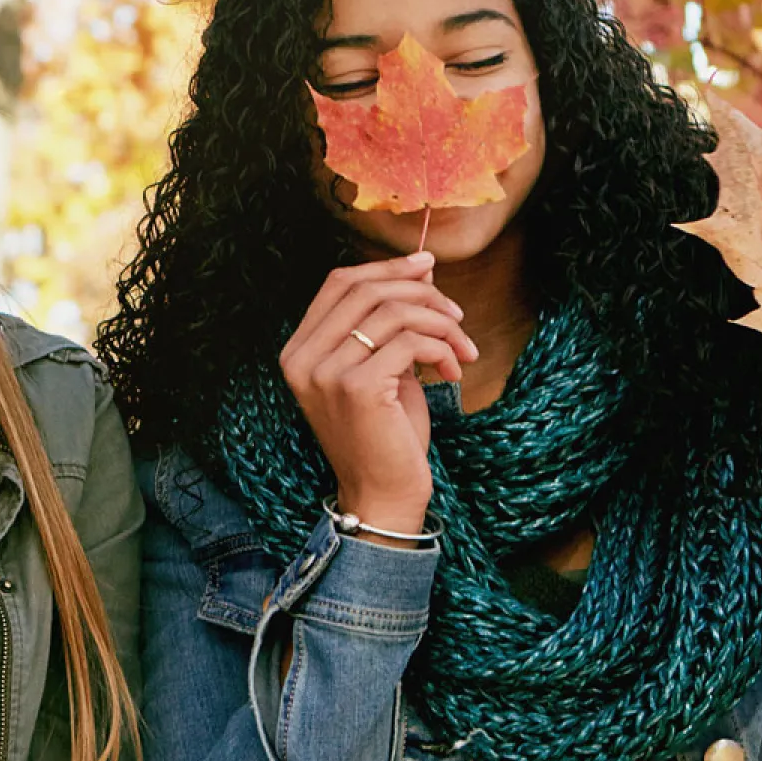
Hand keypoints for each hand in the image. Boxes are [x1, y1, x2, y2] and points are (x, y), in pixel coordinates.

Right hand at [279, 252, 475, 540]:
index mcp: (299, 350)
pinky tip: (453, 373)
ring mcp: (326, 373)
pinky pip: (411, 342)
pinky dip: (442, 350)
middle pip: (366, 289)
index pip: (339, 283)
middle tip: (457, 314)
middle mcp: (303, 359)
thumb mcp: (382, 367)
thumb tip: (422, 267)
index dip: (386, 267)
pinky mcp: (358, 388)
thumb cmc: (385, 434)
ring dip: (441, 324)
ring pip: (393, 312)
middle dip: (421, 293)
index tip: (427, 265)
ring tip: (462, 349)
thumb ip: (390, 321)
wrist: (383, 495)